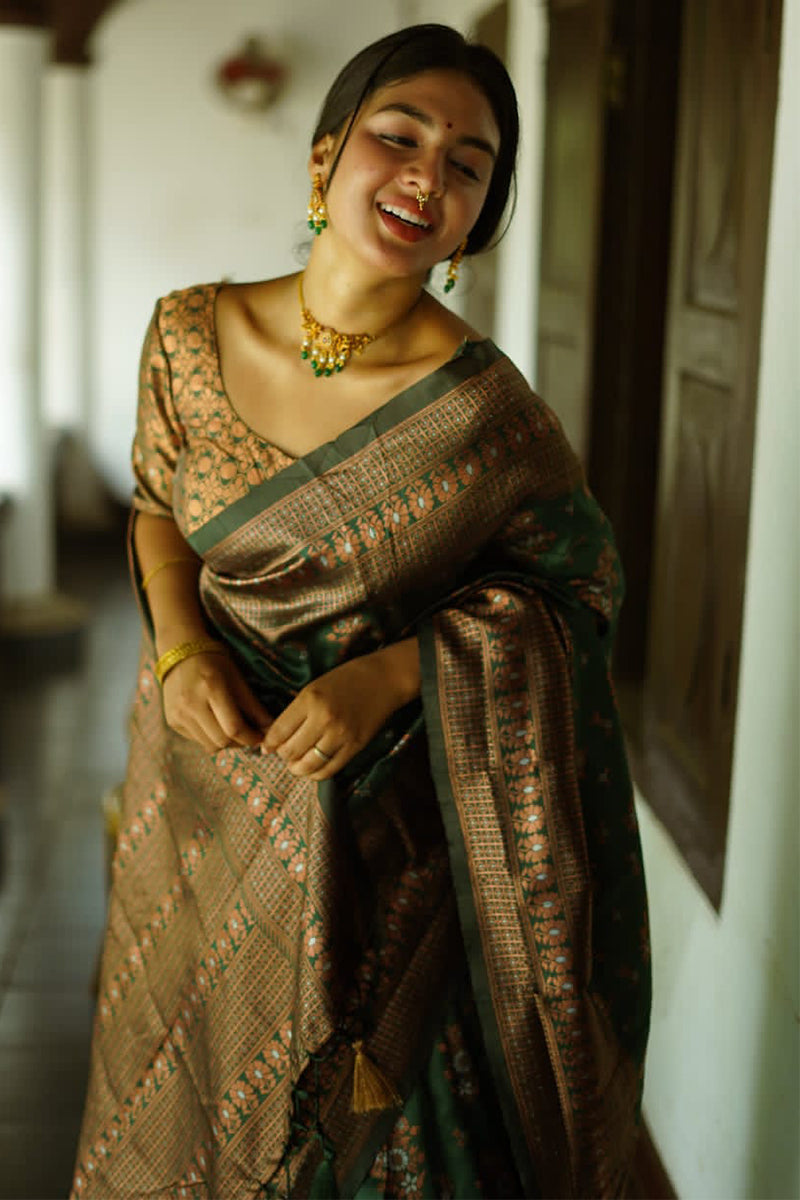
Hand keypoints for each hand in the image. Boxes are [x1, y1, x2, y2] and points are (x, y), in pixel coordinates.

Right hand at [162, 651, 271, 753]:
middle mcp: (191, 704)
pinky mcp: (172, 721)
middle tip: (250, 735)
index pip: (234, 727)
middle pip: (222, 741)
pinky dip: (210, 738)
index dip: (251, 737)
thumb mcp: (236, 678)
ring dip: (226, 743)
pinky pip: (197, 740)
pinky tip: (215, 724)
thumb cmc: (214, 662)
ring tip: (234, 730)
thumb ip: (253, 705)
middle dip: (240, 743)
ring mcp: (178, 715)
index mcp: (211, 689)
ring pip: (209, 745)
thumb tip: (270, 727)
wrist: (180, 652)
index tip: (261, 737)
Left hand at [262, 640, 419, 779]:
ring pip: (309, 764)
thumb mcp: (315, 687)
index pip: (278, 732)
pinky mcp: (355, 746)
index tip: (266, 748)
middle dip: (283, 757)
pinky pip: (330, 769)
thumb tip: (275, 737)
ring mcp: (341, 734)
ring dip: (298, 769)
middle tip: (283, 755)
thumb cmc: (346, 679)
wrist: (383, 679)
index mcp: (309, 699)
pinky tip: (313, 769)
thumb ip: (296, 711)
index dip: (268, 744)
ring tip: (296, 766)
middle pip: (291, 751)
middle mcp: (323, 718)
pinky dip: (317, 774)